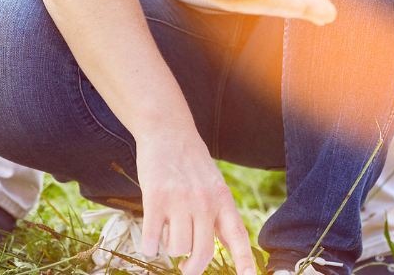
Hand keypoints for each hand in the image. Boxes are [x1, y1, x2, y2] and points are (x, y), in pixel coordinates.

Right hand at [131, 129, 255, 274]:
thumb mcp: (214, 185)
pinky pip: (152, 240)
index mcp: (223, 200)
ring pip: (176, 249)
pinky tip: (150, 237)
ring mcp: (181, 201)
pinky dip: (149, 246)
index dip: (244, 261)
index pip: (237, 237)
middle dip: (191, 267)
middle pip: (202, 254)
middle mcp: (205, 203)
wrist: (169, 132)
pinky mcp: (156, 199)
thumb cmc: (191, 163)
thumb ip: (216, 214)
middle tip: (185, 266)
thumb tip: (214, 248)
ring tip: (167, 232)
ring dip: (168, 250)